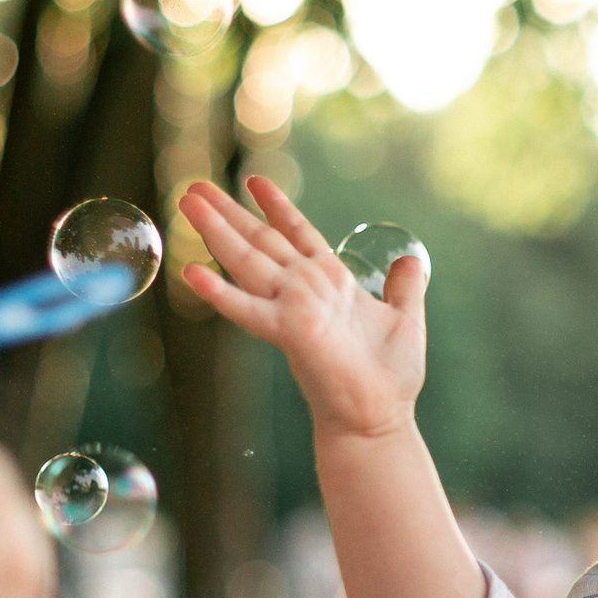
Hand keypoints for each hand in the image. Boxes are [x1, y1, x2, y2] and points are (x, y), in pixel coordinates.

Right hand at [181, 175, 425, 439]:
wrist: (379, 416)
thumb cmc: (390, 377)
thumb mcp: (405, 319)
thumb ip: (403, 288)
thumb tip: (411, 259)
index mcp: (330, 282)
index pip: (298, 234)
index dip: (277, 206)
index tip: (255, 181)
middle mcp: (305, 290)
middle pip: (260, 241)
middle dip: (227, 213)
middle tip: (193, 186)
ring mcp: (293, 308)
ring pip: (247, 262)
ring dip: (216, 232)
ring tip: (187, 202)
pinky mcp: (290, 332)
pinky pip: (248, 309)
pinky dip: (221, 293)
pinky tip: (192, 273)